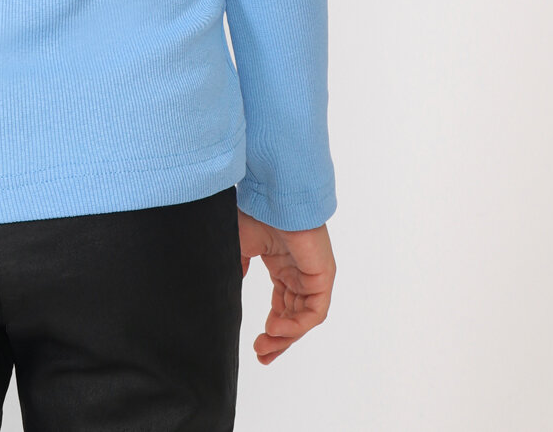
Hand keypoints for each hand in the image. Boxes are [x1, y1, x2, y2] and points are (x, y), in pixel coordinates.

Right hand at [237, 208, 335, 364]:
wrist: (272, 196)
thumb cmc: (257, 213)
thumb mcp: (240, 246)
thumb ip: (237, 267)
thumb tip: (230, 286)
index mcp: (283, 267)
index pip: (282, 307)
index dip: (272, 330)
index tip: (257, 348)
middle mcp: (300, 274)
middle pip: (293, 317)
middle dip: (278, 340)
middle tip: (262, 356)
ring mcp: (313, 276)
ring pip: (303, 318)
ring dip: (285, 336)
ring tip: (264, 347)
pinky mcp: (323, 276)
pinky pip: (314, 312)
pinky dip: (296, 325)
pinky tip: (275, 330)